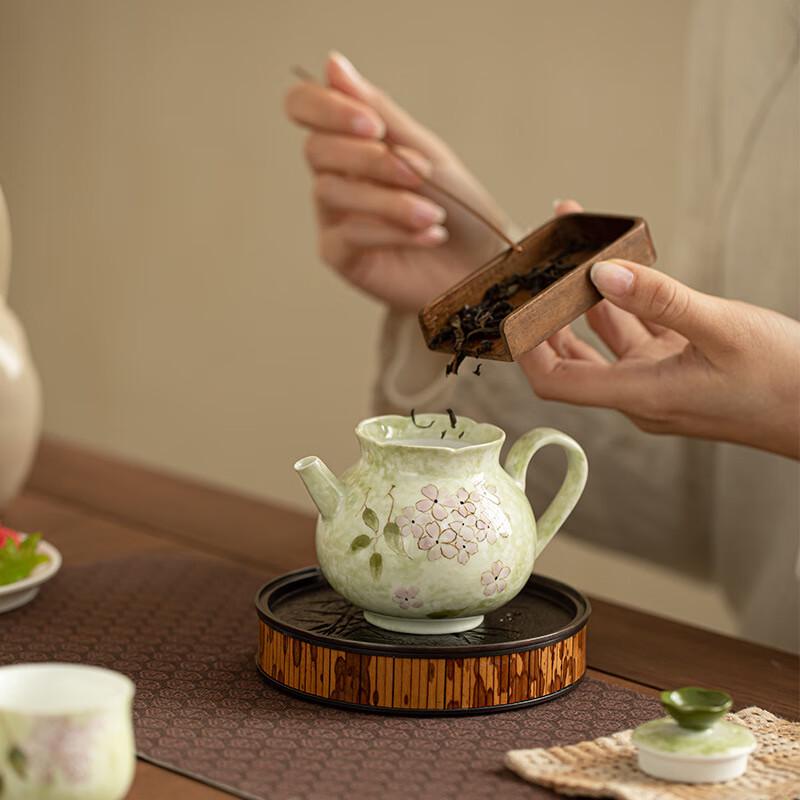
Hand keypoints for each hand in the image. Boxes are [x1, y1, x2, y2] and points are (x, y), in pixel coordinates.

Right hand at [284, 52, 510, 311]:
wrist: (483, 264)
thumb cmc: (459, 206)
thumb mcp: (426, 151)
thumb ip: (380, 112)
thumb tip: (332, 64)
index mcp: (351, 141)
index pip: (305, 107)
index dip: (326, 108)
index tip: (373, 125)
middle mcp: (335, 176)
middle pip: (317, 150)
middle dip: (371, 158)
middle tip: (419, 172)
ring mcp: (334, 218)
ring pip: (332, 193)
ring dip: (391, 200)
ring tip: (434, 213)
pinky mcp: (341, 257)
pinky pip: (349, 235)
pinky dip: (393, 231)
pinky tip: (430, 235)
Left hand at [519, 226, 799, 458]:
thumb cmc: (784, 381)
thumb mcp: (721, 329)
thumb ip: (659, 299)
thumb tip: (600, 273)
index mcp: (640, 395)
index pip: (555, 381)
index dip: (527, 348)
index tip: (514, 307)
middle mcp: (639, 393)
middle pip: (570, 357)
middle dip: (548, 311)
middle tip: (538, 264)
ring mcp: (657, 381)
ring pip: (605, 338)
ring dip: (586, 298)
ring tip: (575, 248)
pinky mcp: (677, 368)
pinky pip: (637, 335)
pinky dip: (624, 303)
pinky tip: (617, 269)